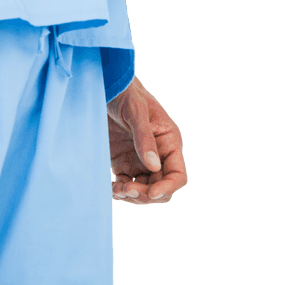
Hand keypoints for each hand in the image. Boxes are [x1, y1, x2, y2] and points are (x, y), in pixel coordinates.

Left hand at [107, 76, 186, 205]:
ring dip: (132, 196)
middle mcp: (158, 156)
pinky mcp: (123, 164)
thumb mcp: (136, 111)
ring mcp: (140, 161)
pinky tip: (111, 189)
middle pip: (161, 188)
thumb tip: (154, 166)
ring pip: (144, 191)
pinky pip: (126, 185)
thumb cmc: (127, 94)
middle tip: (127, 189)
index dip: (168, 187)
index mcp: (169, 142)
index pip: (177, 175)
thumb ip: (144, 138)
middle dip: (146, 195)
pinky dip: (120, 192)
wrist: (107, 89)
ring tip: (117, 190)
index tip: (151, 193)